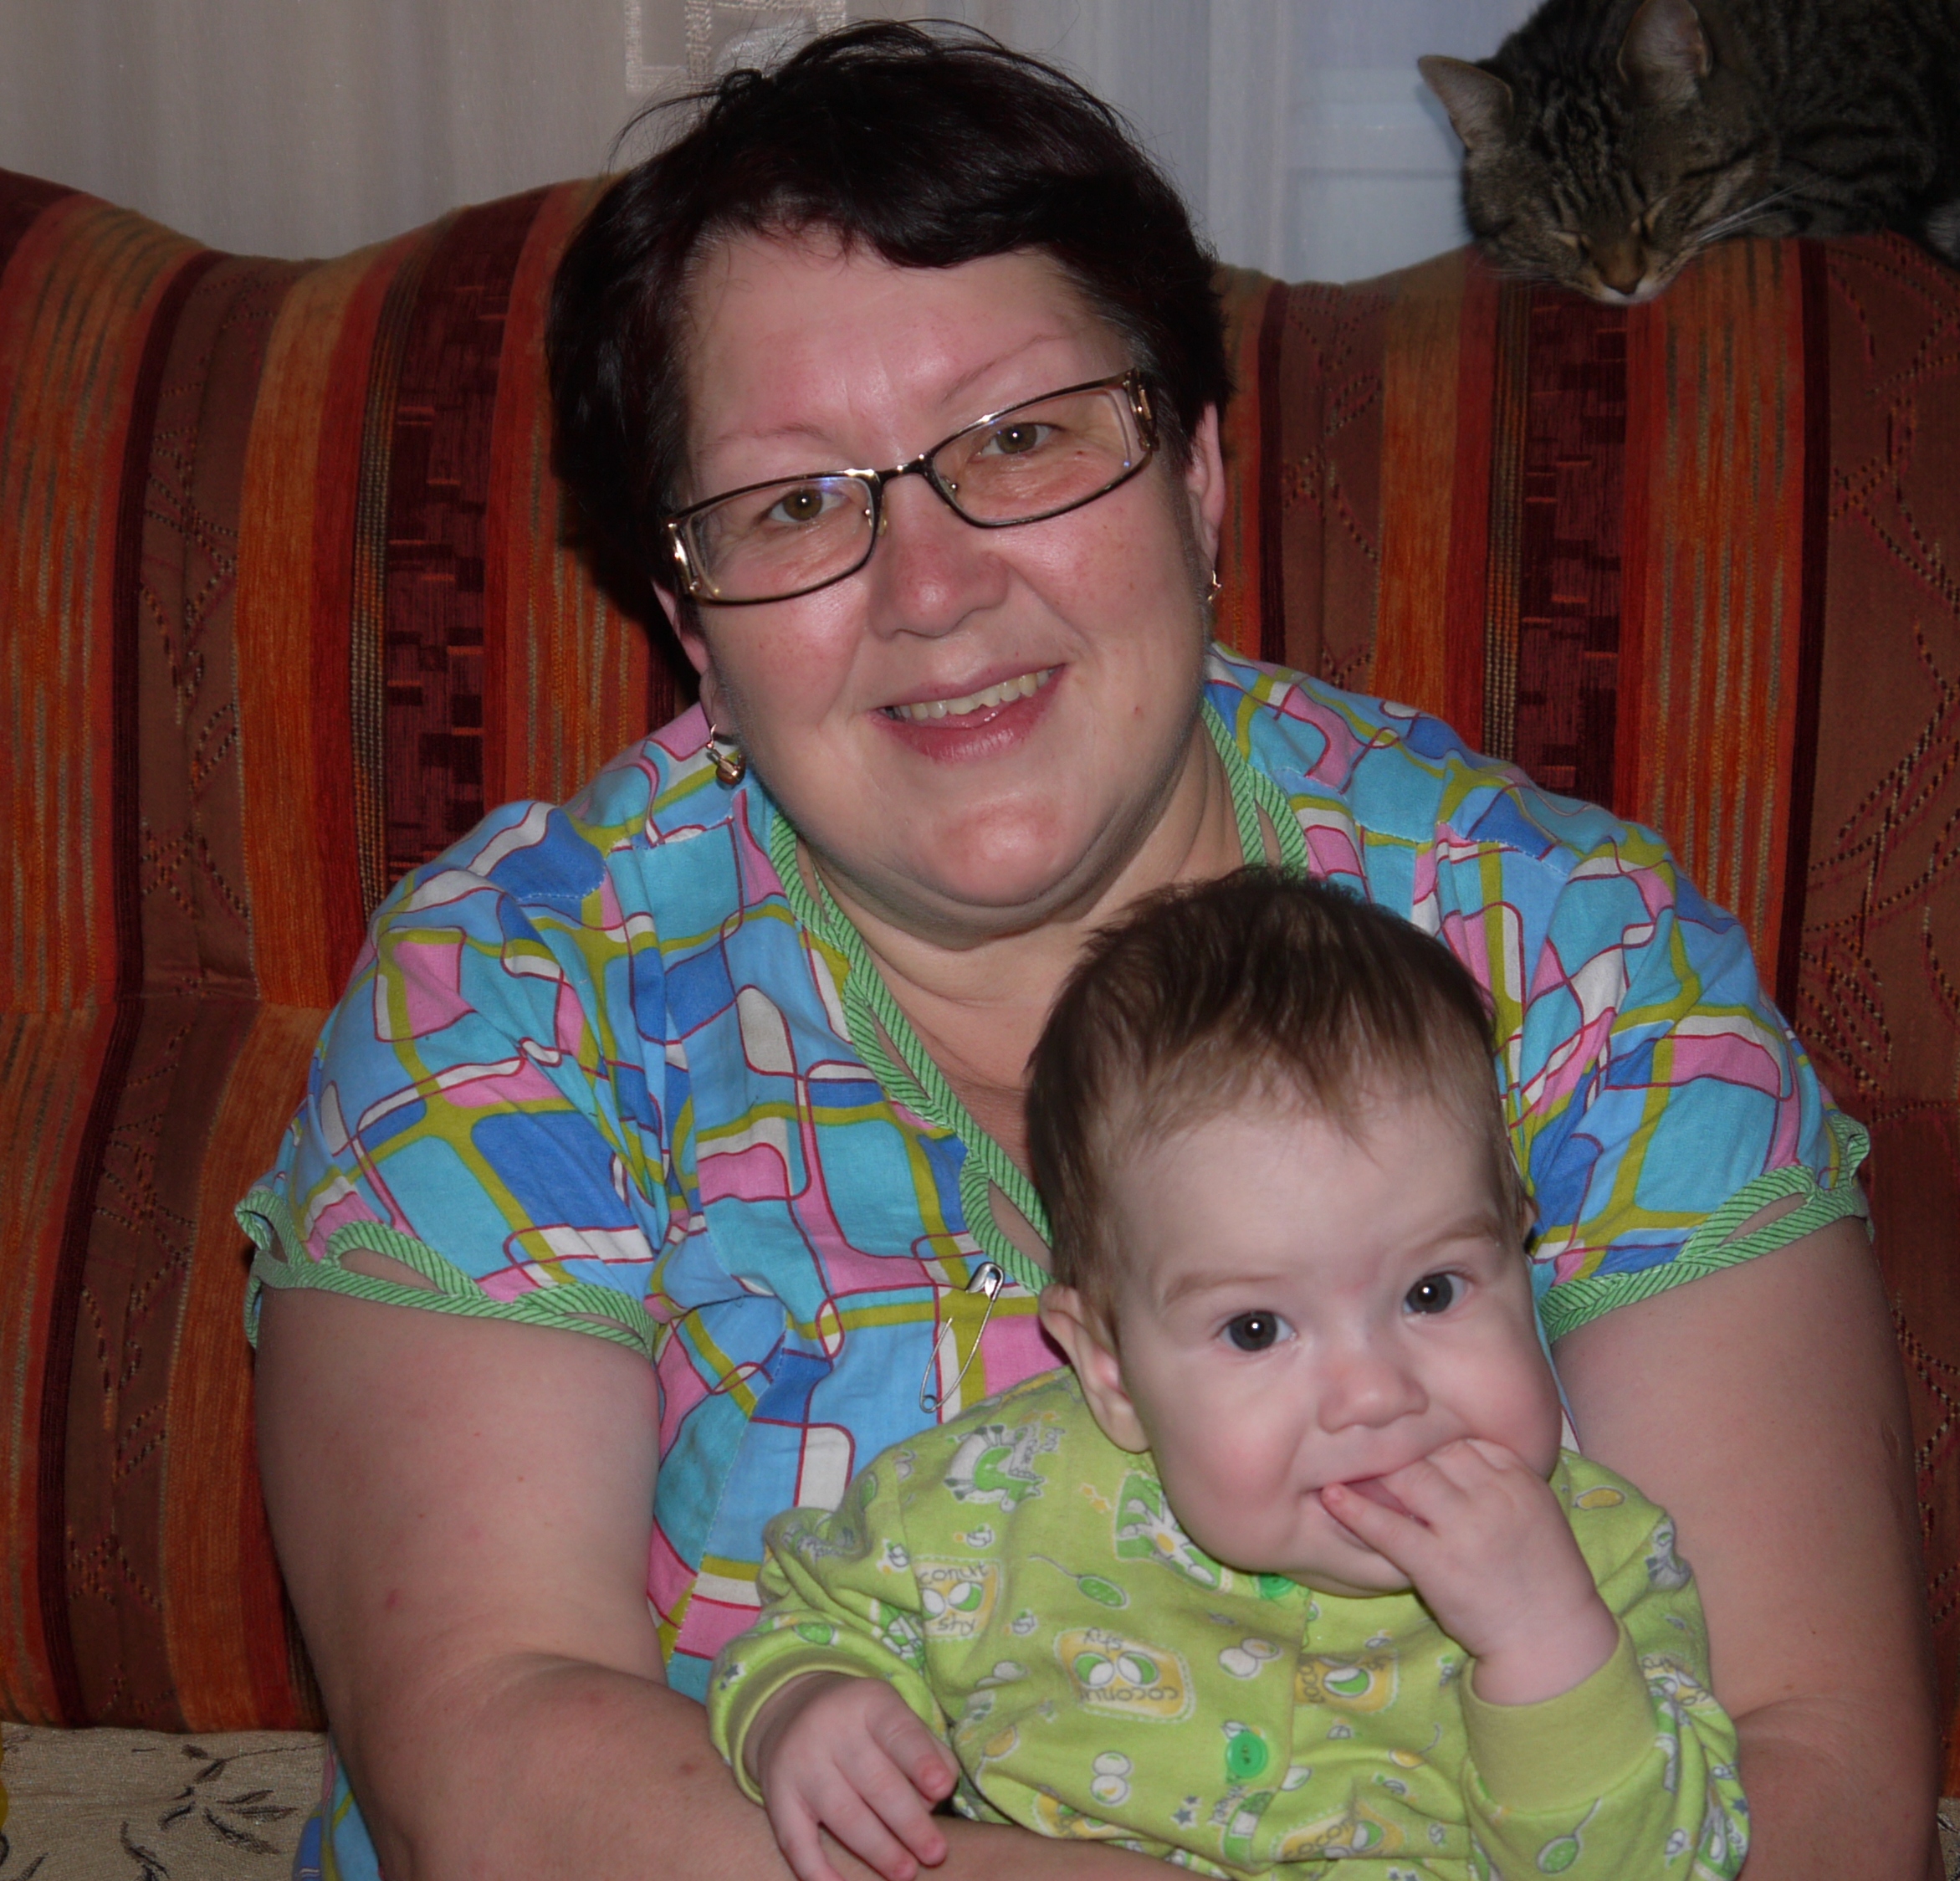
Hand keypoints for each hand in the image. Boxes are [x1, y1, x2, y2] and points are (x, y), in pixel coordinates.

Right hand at [746, 1671, 960, 1880]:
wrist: (789, 1708)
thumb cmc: (863, 1723)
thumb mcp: (895, 1716)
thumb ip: (926, 1749)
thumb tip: (938, 1795)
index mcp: (869, 1703)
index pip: (898, 1732)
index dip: (921, 1761)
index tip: (942, 1789)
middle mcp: (830, 1728)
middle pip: (875, 1782)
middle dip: (909, 1823)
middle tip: (935, 1854)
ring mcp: (800, 1763)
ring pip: (843, 1814)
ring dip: (878, 1850)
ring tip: (907, 1873)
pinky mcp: (777, 1796)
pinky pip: (796, 1840)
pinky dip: (817, 1870)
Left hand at [1319, 1438, 1618, 1705]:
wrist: (1552, 1635)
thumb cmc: (1542, 1574)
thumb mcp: (1535, 1510)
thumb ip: (1498, 1477)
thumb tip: (1449, 1448)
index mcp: (1517, 1478)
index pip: (1458, 1440)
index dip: (1426, 1443)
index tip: (1402, 1443)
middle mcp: (1492, 1495)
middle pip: (1430, 1453)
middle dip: (1397, 1451)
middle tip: (1364, 1450)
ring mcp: (1464, 1528)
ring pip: (1408, 1478)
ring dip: (1373, 1472)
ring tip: (1342, 1465)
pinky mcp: (1438, 1563)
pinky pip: (1388, 1527)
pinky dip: (1355, 1510)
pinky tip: (1331, 1497)